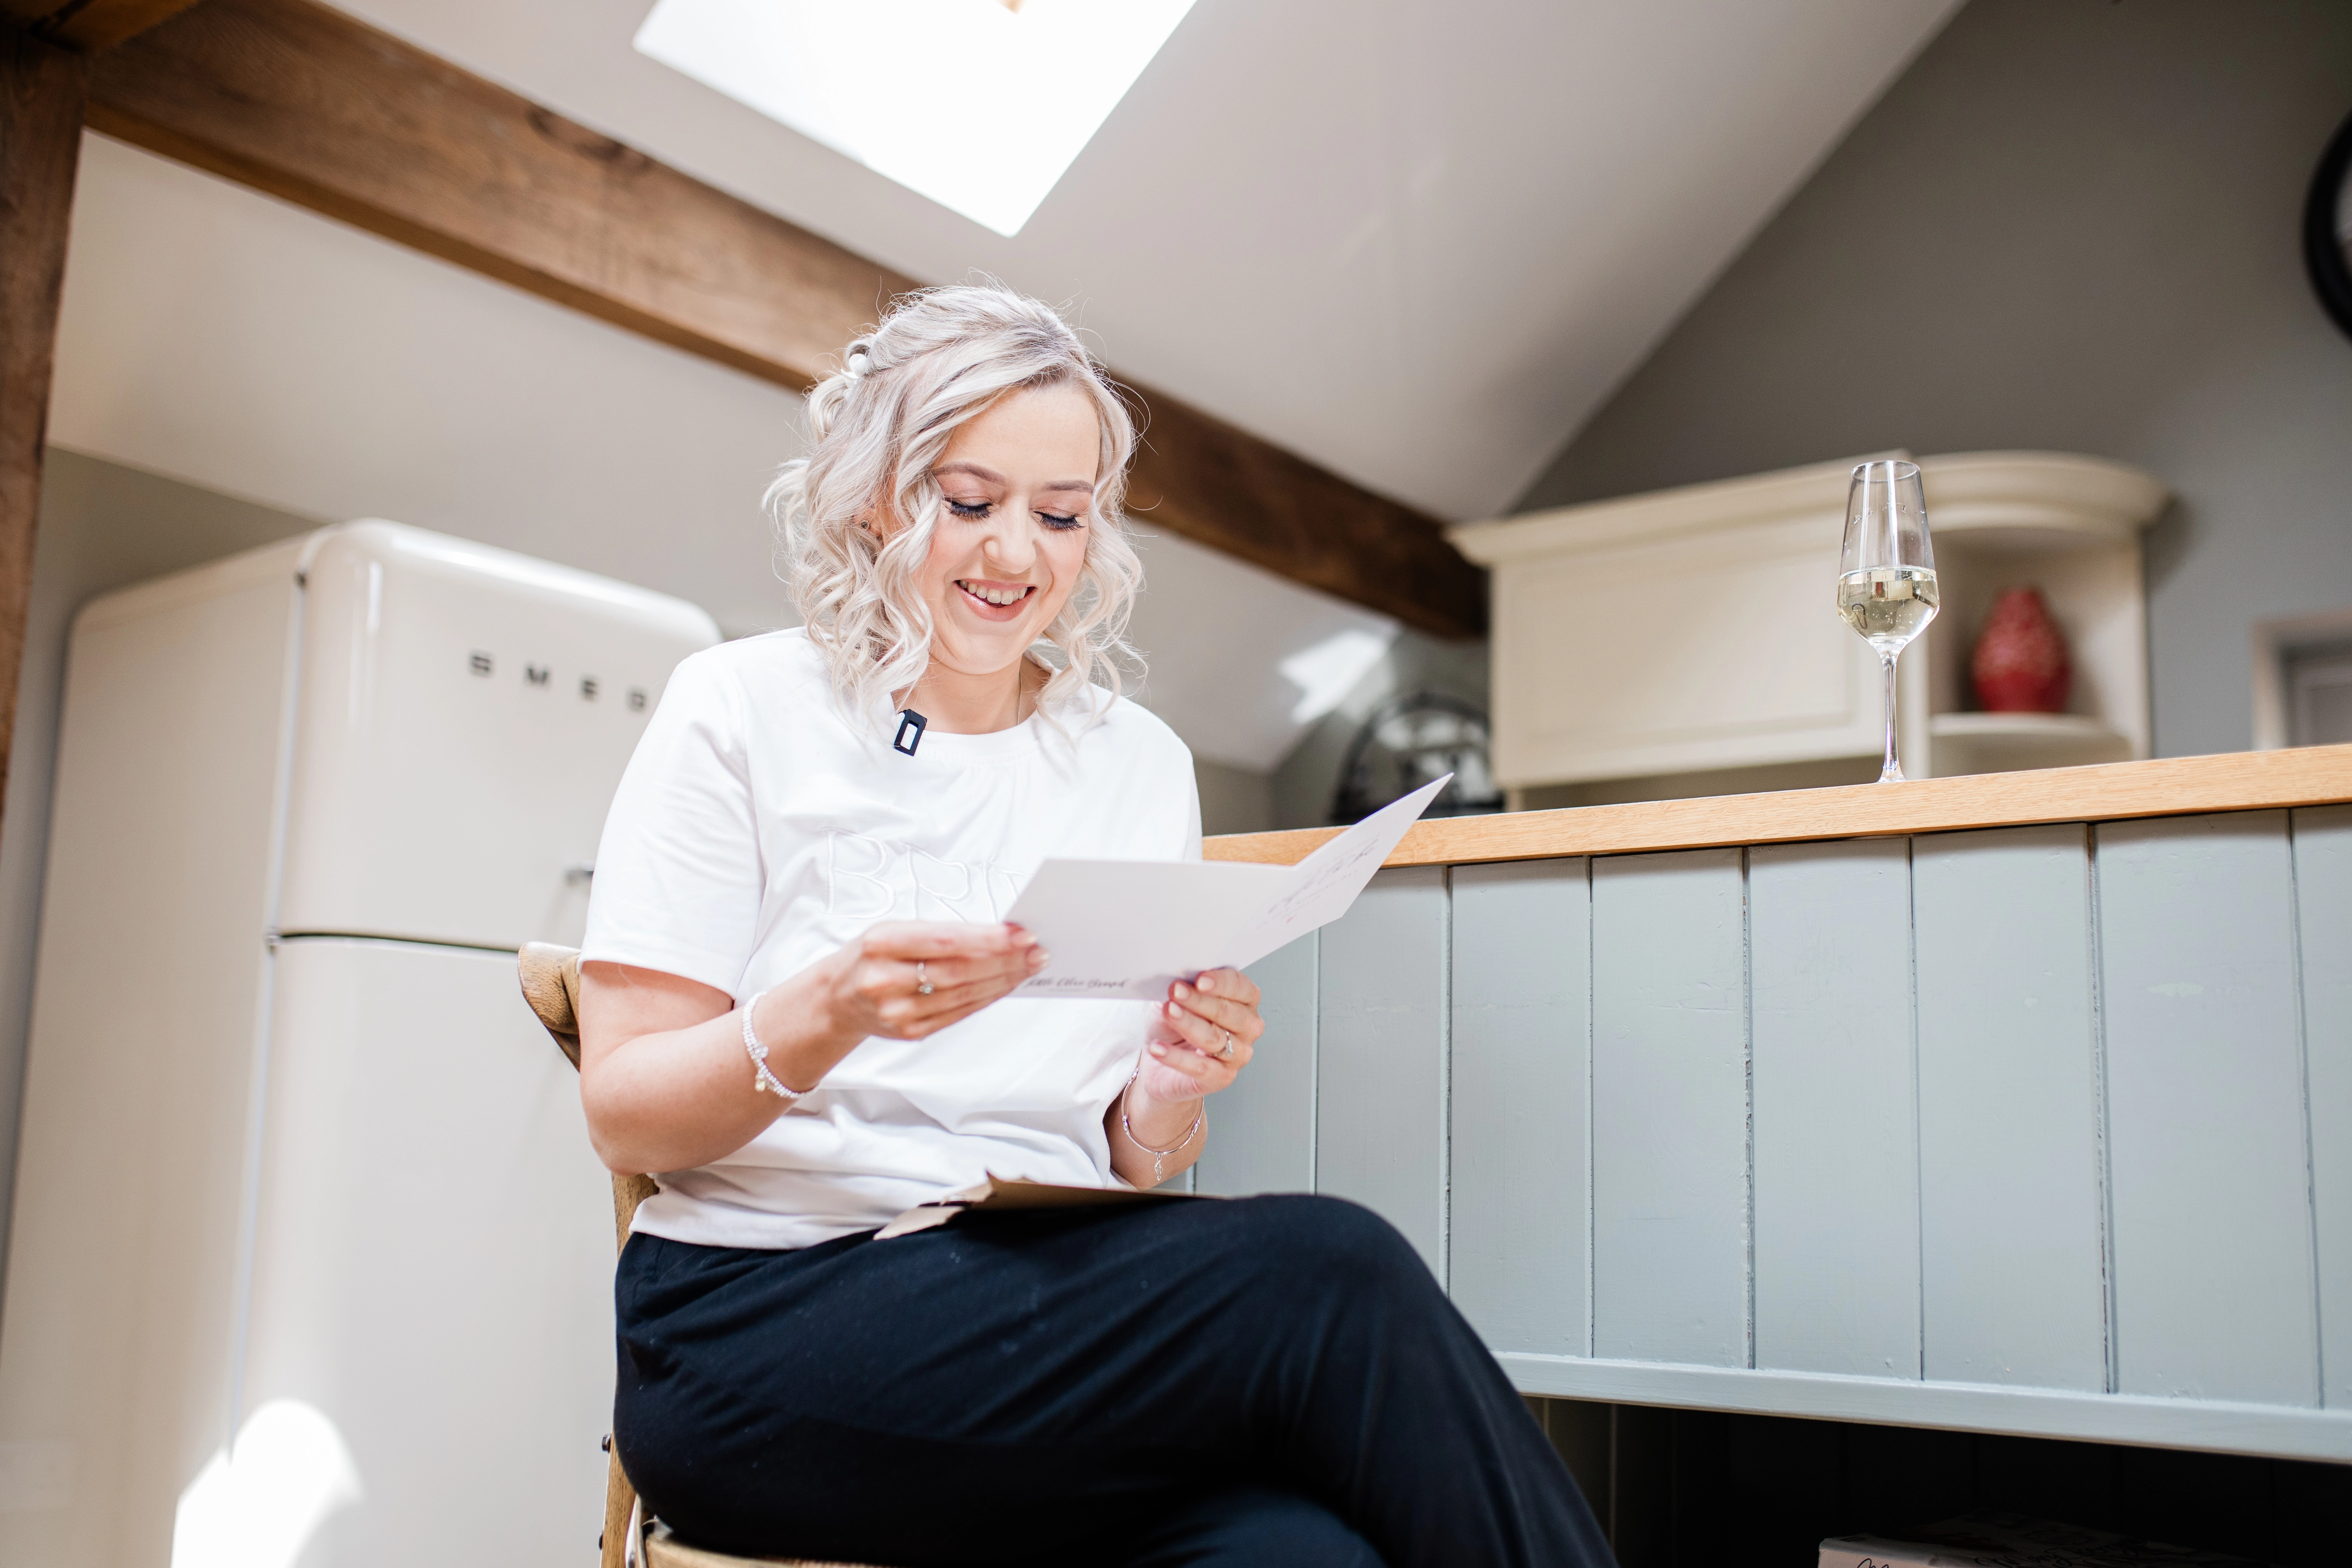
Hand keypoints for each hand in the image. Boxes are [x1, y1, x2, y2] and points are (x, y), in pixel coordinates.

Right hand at [814, 921, 1045, 1041]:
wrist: (836, 999)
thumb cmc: (871, 956)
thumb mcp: (892, 931)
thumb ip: (939, 933)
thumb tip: (998, 935)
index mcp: (880, 944)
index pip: (945, 941)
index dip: (988, 939)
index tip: (1021, 934)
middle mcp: (885, 980)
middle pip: (959, 971)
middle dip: (1005, 961)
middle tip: (1037, 951)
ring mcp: (897, 1012)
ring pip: (963, 995)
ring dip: (1003, 980)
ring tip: (1029, 966)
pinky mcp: (910, 1032)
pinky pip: (959, 1014)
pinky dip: (987, 998)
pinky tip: (1005, 985)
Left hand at [1137, 967, 1262, 1103]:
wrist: (1158, 1060)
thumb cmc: (1172, 1025)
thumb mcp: (1174, 999)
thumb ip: (1182, 988)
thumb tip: (1178, 979)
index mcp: (1244, 1002)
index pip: (1241, 988)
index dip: (1221, 983)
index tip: (1199, 979)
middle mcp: (1247, 1029)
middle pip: (1227, 1012)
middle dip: (1199, 1001)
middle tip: (1175, 991)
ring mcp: (1238, 1056)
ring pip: (1213, 1038)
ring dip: (1187, 1023)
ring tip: (1167, 1012)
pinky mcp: (1221, 1078)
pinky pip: (1200, 1067)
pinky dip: (1176, 1057)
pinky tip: (1158, 1048)